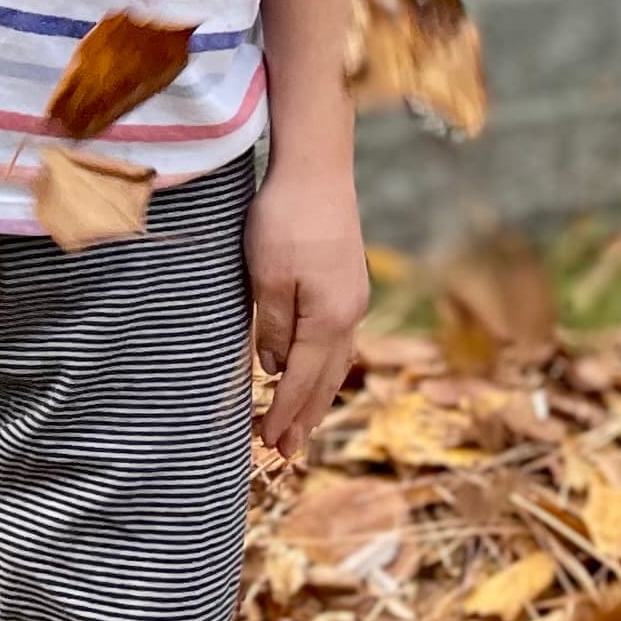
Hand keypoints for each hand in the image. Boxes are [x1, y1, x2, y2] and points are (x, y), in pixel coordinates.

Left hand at [247, 154, 367, 458]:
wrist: (318, 166)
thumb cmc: (286, 217)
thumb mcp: (266, 275)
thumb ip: (271, 326)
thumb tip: (272, 368)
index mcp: (329, 318)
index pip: (302, 380)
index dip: (284, 414)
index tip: (268, 445)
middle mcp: (349, 314)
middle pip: (326, 380)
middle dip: (305, 418)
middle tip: (286, 454)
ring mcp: (353, 298)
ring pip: (335, 361)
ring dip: (317, 396)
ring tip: (302, 426)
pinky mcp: (347, 282)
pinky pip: (337, 339)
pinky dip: (323, 366)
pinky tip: (314, 370)